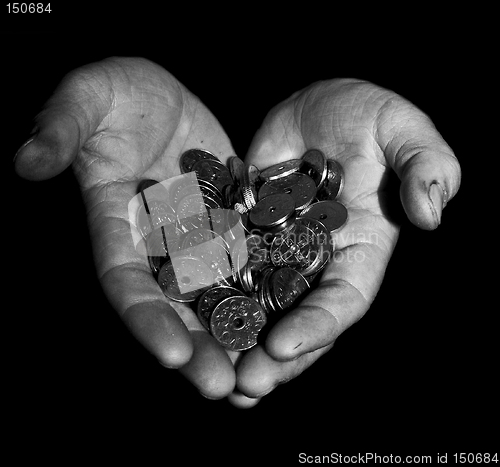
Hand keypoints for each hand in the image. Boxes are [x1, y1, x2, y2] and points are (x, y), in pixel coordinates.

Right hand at [13, 57, 239, 398]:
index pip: (127, 283)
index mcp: (117, 227)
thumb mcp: (87, 98)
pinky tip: (288, 319)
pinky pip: (248, 264)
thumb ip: (61, 128)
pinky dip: (264, 294)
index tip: (173, 354)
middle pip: (175, 305)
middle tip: (224, 388)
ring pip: (216, 296)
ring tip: (262, 373)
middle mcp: (156, 246)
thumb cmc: (115, 90)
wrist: (159, 93)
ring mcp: (195, 239)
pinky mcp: (228, 226)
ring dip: (236, 334)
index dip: (146, 319)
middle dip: (198, 346)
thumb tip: (26, 161)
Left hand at [231, 79, 460, 405]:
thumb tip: (430, 216)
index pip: (345, 299)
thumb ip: (425, 166)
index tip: (283, 347)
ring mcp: (278, 253)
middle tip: (244, 386)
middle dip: (274, 355)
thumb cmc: (368, 114)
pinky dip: (209, 296)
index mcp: (361, 249)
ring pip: (258, 306)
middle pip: (298, 318)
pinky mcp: (244, 236)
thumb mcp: (403, 129)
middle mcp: (318, 263)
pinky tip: (185, 320)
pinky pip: (225, 270)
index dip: (319, 326)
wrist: (316, 107)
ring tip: (210, 372)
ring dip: (237, 340)